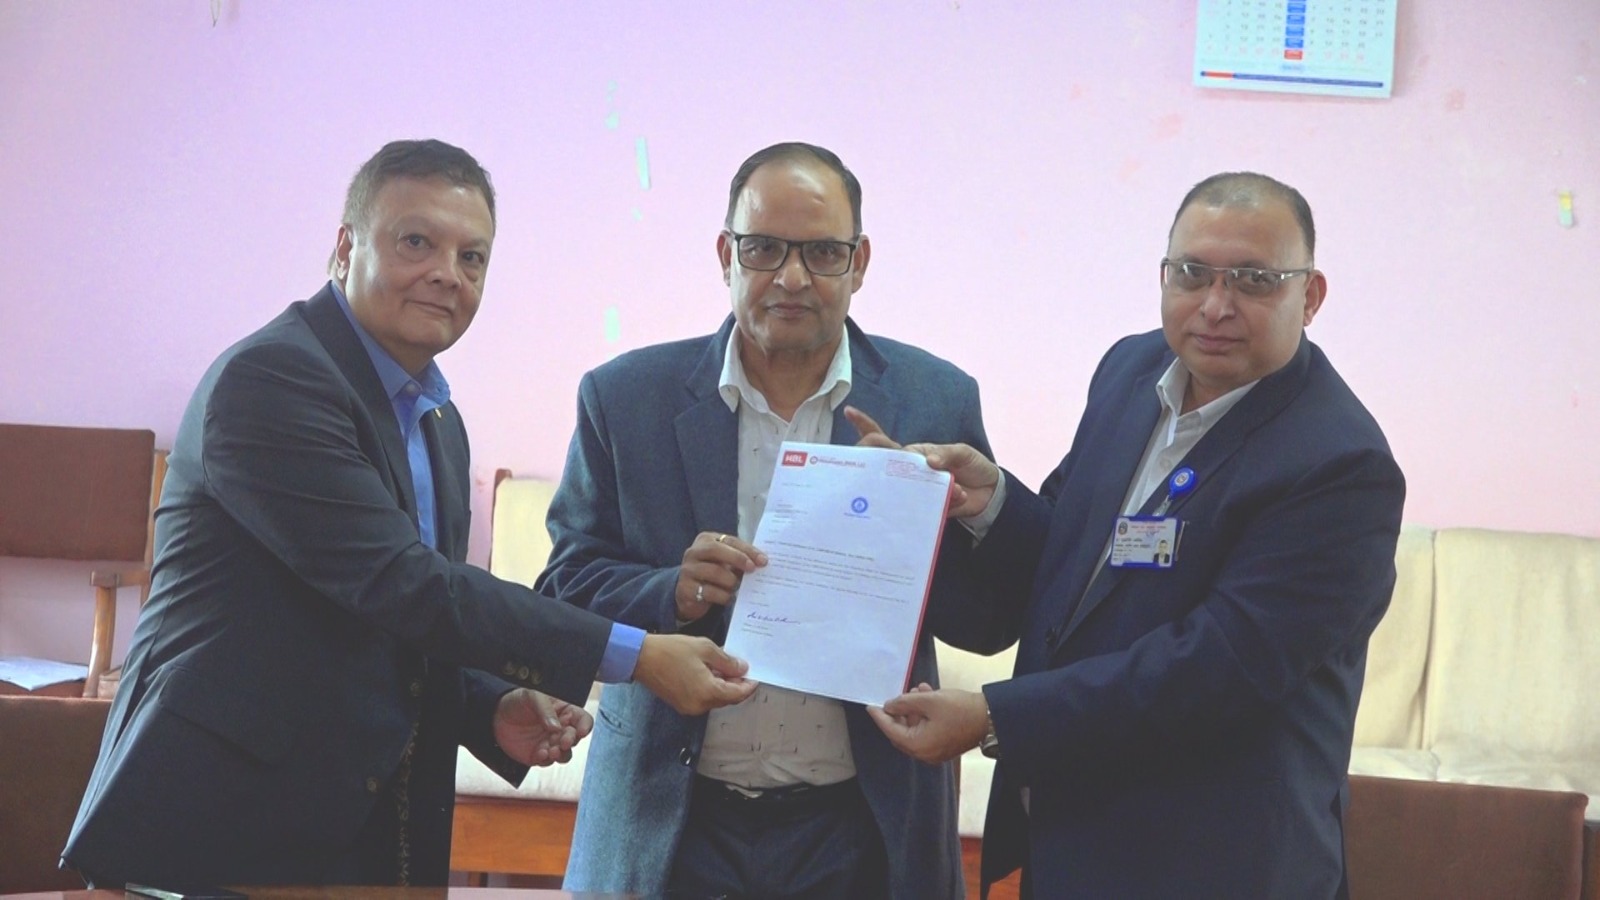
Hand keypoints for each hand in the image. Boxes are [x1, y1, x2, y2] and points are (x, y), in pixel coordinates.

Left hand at [492, 688, 593, 766]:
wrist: (495, 716)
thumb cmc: (517, 701)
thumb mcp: (532, 696)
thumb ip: (545, 710)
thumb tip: (556, 727)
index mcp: (564, 711)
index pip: (582, 719)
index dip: (585, 726)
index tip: (581, 731)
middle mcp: (560, 729)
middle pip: (575, 738)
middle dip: (571, 741)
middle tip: (563, 741)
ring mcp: (550, 743)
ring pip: (565, 753)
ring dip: (562, 754)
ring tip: (552, 751)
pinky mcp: (538, 755)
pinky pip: (548, 761)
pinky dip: (546, 759)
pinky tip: (538, 753)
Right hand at [634, 633, 758, 714]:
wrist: (641, 658)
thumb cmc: (672, 650)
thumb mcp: (705, 649)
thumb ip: (727, 661)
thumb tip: (742, 669)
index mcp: (708, 692)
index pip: (738, 694)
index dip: (748, 686)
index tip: (755, 677)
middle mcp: (700, 705)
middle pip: (727, 699)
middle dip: (737, 686)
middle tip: (741, 669)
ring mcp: (689, 707)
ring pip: (715, 700)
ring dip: (723, 687)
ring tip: (725, 668)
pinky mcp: (680, 705)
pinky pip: (703, 699)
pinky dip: (711, 689)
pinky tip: (710, 674)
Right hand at [677, 531, 765, 621]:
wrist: (688, 594)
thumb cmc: (713, 574)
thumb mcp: (724, 562)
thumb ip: (740, 559)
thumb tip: (761, 563)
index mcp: (706, 540)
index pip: (730, 540)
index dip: (747, 550)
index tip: (763, 560)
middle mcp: (693, 552)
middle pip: (716, 550)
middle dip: (737, 559)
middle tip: (752, 570)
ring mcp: (688, 570)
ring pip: (714, 572)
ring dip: (731, 581)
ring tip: (738, 587)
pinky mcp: (686, 588)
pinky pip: (709, 592)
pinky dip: (724, 596)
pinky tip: (730, 598)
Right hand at [846, 407, 996, 516]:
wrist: (991, 492)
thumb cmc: (972, 465)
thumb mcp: (962, 452)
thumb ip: (945, 454)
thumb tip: (929, 462)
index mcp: (914, 454)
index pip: (886, 442)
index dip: (866, 428)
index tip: (850, 414)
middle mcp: (911, 473)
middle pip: (885, 470)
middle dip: (877, 468)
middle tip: (875, 472)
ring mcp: (918, 492)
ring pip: (905, 494)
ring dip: (923, 491)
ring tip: (949, 484)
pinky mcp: (929, 510)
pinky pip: (930, 510)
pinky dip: (948, 501)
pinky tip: (961, 495)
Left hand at [867, 687, 988, 764]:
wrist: (990, 718)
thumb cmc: (960, 709)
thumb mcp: (928, 701)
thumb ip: (904, 703)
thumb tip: (889, 706)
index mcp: (918, 746)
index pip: (891, 730)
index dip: (880, 716)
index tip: (870, 706)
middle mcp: (924, 753)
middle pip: (901, 732)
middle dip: (899, 712)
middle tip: (897, 695)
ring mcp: (935, 752)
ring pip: (915, 729)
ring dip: (913, 710)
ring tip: (917, 690)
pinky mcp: (944, 746)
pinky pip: (926, 731)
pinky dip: (923, 716)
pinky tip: (927, 696)